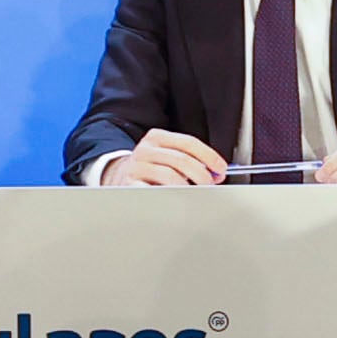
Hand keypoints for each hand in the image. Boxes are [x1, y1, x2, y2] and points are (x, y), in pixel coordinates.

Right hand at [106, 131, 226, 186]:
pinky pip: (155, 191)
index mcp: (157, 137)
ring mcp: (136, 167)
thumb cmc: (149, 168)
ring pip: (170, 176)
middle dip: (202, 175)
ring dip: (189, 188)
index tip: (220, 169)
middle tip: (209, 185)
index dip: (209, 156)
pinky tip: (178, 200)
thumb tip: (216, 173)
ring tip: (195, 194)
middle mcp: (145, 149)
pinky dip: (170, 197)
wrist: (116, 177)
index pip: (188, 143)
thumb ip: (190, 160)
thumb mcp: (166, 156)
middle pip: (182, 160)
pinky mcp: (129, 185)